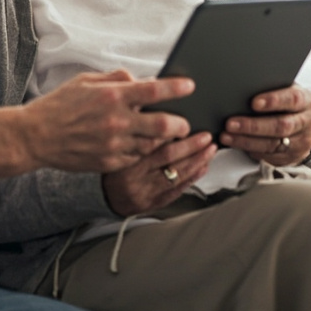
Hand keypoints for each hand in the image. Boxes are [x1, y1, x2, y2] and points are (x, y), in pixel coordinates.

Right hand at [21, 70, 193, 173]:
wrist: (37, 136)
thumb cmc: (61, 105)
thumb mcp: (87, 81)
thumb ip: (117, 79)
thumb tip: (141, 80)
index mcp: (112, 96)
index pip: (154, 91)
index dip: (176, 88)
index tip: (190, 86)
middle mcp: (116, 121)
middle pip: (163, 125)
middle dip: (181, 125)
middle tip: (185, 124)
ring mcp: (113, 144)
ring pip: (152, 145)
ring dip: (162, 140)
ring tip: (165, 135)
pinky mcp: (109, 163)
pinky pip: (136, 158)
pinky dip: (141, 151)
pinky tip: (140, 145)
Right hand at [102, 133, 217, 216]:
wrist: (100, 197)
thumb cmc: (109, 166)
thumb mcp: (110, 144)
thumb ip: (129, 128)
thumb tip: (144, 107)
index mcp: (123, 159)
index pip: (150, 142)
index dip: (170, 131)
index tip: (184, 123)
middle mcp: (134, 176)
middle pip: (168, 157)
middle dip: (191, 145)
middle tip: (206, 137)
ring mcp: (145, 191)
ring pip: (176, 174)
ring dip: (197, 160)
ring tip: (209, 149)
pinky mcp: (153, 202)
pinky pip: (177, 190)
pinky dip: (192, 177)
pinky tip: (202, 167)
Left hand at [220, 83, 310, 166]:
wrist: (306, 124)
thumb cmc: (289, 102)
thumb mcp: (287, 90)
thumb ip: (272, 88)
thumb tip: (243, 87)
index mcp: (307, 101)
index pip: (293, 99)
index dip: (273, 101)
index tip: (254, 102)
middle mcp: (306, 123)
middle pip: (281, 126)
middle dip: (253, 126)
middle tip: (231, 123)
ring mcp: (300, 143)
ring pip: (272, 144)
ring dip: (246, 141)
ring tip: (226, 136)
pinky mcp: (290, 157)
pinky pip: (268, 156)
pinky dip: (249, 150)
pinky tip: (235, 143)